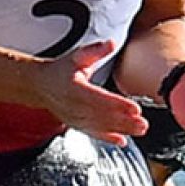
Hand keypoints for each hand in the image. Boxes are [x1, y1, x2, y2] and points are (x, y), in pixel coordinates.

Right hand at [32, 40, 147, 146]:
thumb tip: (111, 44)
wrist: (41, 85)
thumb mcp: (76, 56)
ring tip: (139, 130)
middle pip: (103, 116)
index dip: (117, 104)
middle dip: (124, 121)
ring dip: (121, 130)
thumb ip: (95, 51)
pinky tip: (121, 141)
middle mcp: (74, 106)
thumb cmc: (60, 71)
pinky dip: (107, 138)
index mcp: (74, 88)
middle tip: (143, 123)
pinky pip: (93, 133)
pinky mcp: (77, 125)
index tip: (134, 108)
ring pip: (100, 127)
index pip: (99, 98)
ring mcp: (75, 118)